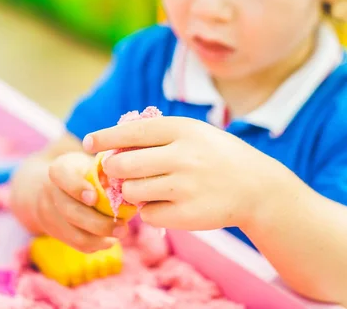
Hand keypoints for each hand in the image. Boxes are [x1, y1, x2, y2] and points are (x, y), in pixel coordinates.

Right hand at [34, 152, 129, 252]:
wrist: (53, 188)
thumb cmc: (83, 171)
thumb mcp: (89, 163)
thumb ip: (105, 170)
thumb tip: (132, 180)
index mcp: (60, 169)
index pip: (61, 175)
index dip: (77, 188)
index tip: (94, 197)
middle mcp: (50, 192)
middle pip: (70, 212)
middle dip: (98, 223)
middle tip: (123, 227)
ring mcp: (51, 215)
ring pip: (73, 234)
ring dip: (100, 238)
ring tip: (121, 233)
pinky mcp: (57, 233)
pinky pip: (77, 244)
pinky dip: (96, 244)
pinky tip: (110, 239)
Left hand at [83, 116, 283, 230]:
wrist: (257, 188)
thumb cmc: (218, 156)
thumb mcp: (195, 133)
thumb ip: (159, 135)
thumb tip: (114, 142)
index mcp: (183, 130)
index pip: (132, 132)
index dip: (106, 137)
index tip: (89, 143)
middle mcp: (183, 156)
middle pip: (123, 165)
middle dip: (113, 169)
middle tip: (118, 172)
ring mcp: (184, 187)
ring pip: (131, 191)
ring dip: (132, 191)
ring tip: (149, 188)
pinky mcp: (186, 215)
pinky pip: (148, 214)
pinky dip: (150, 210)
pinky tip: (167, 204)